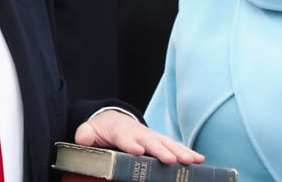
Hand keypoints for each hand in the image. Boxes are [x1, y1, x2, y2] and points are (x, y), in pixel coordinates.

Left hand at [75, 109, 204, 164]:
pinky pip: (174, 146)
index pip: (125, 137)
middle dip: (160, 150)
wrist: (113, 119)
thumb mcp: (89, 130)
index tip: (138, 151)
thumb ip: (85, 134)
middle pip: (150, 141)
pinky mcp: (160, 141)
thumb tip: (82, 139)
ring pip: (167, 143)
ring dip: (179, 152)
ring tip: (191, 161)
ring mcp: (151, 136)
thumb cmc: (101, 129)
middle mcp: (139, 132)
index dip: (130, 144)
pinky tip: (199, 160)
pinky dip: (187, 152)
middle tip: (170, 160)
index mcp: (120, 131)